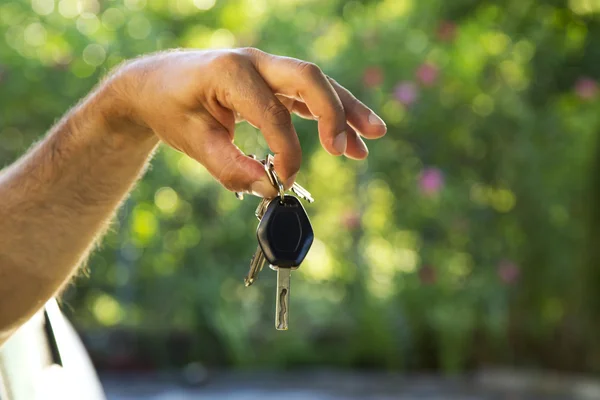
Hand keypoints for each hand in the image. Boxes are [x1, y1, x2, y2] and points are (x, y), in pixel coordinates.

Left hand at [107, 48, 386, 196]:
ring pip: (316, 83)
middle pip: (308, 79)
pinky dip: (331, 112)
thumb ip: (229, 167)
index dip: (285, 151)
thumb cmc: (171, 109)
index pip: (272, 113)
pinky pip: (308, 94)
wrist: (155, 84)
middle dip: (333, 113)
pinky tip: (350, 136)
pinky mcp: (271, 80)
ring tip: (375, 135)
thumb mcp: (193, 142)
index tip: (283, 181)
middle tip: (344, 150)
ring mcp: (265, 67)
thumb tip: (269, 188)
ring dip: (346, 109)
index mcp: (230, 72)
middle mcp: (253, 62)